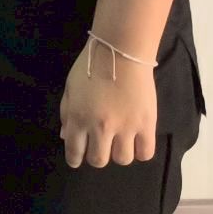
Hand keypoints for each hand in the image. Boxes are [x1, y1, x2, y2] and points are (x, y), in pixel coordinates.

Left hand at [60, 44, 157, 167]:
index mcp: (78, 118)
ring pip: (122, 159)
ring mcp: (125, 127)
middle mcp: (100, 127)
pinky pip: (145, 153)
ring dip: (118, 153)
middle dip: (96, 156)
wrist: (120, 53)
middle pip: (99, 160)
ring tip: (118, 141)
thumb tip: (66, 137)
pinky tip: (135, 142)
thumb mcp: (69, 89)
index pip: (74, 151)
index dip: (75, 159)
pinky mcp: (146, 125)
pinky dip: (139, 151)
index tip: (77, 160)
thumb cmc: (89, 67)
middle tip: (99, 146)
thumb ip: (66, 114)